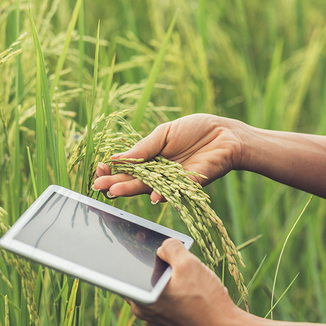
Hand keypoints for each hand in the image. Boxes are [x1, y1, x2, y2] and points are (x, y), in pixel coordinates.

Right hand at [93, 114, 246, 202]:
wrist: (226, 134)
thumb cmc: (196, 130)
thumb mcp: (164, 133)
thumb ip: (143, 147)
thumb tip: (116, 157)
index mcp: (151, 159)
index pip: (126, 168)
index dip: (112, 169)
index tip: (100, 168)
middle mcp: (159, 173)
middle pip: (134, 180)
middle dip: (115, 183)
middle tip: (99, 186)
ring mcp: (174, 181)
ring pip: (149, 188)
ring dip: (132, 190)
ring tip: (115, 191)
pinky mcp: (190, 185)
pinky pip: (176, 191)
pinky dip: (164, 194)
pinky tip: (153, 196)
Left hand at [128, 238, 242, 325]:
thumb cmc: (205, 299)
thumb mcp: (188, 263)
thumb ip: (170, 247)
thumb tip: (163, 246)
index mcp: (140, 297)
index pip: (125, 270)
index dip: (132, 253)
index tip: (138, 241)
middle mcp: (142, 310)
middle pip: (143, 277)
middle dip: (156, 264)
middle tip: (171, 254)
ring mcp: (155, 318)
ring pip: (156, 287)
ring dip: (168, 277)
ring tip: (187, 272)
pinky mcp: (168, 322)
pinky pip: (166, 298)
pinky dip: (174, 290)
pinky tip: (191, 286)